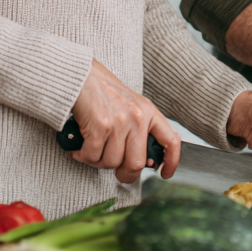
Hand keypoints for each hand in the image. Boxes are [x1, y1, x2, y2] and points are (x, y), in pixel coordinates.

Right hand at [70, 60, 180, 182]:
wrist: (81, 76)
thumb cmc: (104, 92)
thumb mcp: (132, 105)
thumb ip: (140, 129)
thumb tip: (145, 161)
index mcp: (149, 112)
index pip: (171, 140)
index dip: (172, 161)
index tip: (165, 173)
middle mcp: (137, 118)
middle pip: (137, 163)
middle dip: (124, 173)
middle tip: (116, 171)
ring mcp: (119, 122)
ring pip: (112, 162)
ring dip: (98, 162)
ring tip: (92, 150)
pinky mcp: (99, 126)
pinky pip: (92, 157)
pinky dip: (83, 156)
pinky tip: (79, 149)